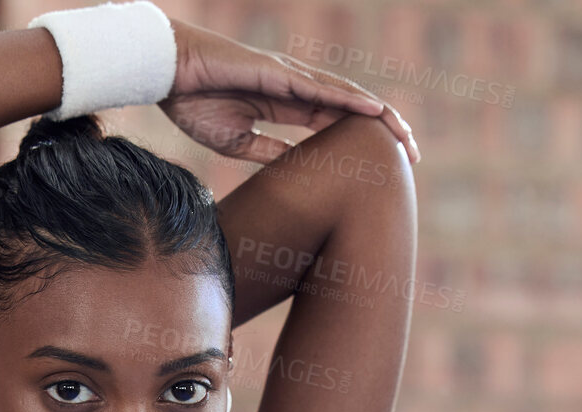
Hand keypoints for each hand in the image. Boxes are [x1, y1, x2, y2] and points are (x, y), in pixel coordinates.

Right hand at [158, 18, 417, 165]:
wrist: (168, 75)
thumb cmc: (194, 102)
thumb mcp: (237, 142)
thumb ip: (269, 151)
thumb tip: (296, 169)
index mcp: (286, 104)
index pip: (337, 124)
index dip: (364, 142)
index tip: (388, 165)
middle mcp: (296, 87)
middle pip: (352, 109)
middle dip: (385, 131)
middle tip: (413, 156)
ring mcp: (290, 77)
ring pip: (346, 96)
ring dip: (380, 115)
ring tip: (407, 135)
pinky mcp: (278, 73)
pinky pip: (322, 88)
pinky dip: (350, 99)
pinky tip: (375, 111)